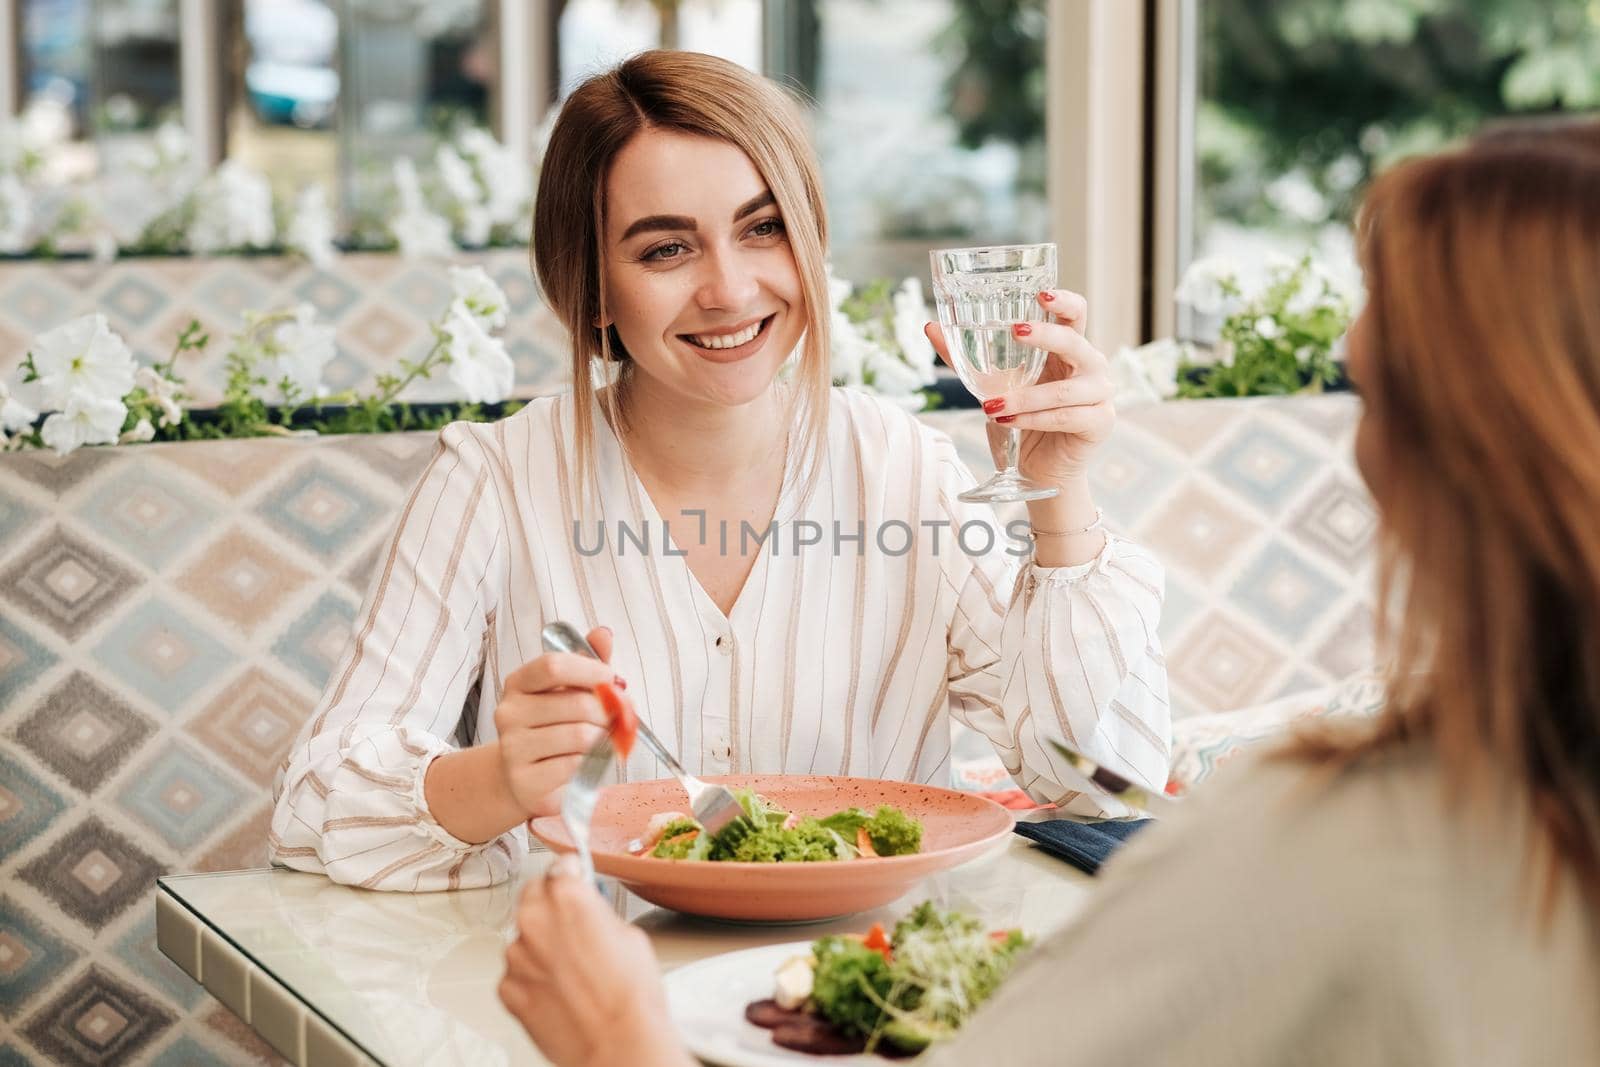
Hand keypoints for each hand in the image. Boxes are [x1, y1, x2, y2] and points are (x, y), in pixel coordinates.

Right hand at [494, 626, 621, 819]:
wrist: (524, 778)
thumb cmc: (554, 728)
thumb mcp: (570, 690)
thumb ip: (588, 661)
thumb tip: (604, 633)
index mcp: (518, 683)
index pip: (553, 666)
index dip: (591, 670)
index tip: (611, 679)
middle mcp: (508, 713)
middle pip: (576, 704)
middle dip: (608, 711)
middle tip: (617, 718)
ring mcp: (513, 748)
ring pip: (580, 736)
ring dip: (603, 739)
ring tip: (601, 740)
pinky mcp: (526, 781)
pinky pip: (575, 766)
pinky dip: (591, 764)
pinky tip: (586, 762)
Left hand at [499, 856, 689, 1066]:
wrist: (619, 1044)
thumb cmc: (631, 996)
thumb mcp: (629, 934)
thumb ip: (597, 914)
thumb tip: (588, 913)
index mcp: (567, 898)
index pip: (560, 866)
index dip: (571, 871)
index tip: (572, 874)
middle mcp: (534, 921)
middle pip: (533, 894)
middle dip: (550, 902)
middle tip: (571, 921)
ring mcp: (516, 957)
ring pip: (523, 936)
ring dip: (541, 943)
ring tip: (571, 968)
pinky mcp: (507, 989)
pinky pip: (516, 972)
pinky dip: (532, 977)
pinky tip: (559, 989)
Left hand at [925, 289, 1114, 483]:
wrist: (1040, 468)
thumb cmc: (1022, 420)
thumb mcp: (991, 384)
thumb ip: (964, 358)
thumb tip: (929, 327)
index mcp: (1069, 350)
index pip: (1076, 314)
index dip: (1064, 301)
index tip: (1041, 294)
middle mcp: (1090, 366)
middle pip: (1075, 342)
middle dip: (1045, 335)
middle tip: (1015, 331)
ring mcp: (1100, 394)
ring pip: (1064, 390)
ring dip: (1025, 397)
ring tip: (991, 406)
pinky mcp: (1100, 423)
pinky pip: (1065, 417)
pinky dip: (1034, 419)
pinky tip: (1009, 422)